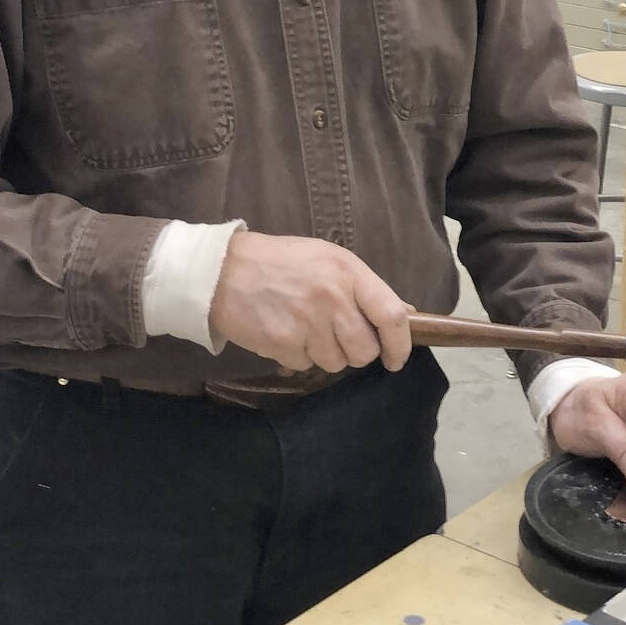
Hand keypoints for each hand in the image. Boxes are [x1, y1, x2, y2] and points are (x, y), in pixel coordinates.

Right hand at [208, 232, 411, 374]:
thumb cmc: (279, 262)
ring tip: (304, 328)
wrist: (221, 270)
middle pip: (365, 350)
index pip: (391, 316)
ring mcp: (307, 322)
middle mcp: (332, 297)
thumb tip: (404, 313)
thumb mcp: (326, 259)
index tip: (396, 358)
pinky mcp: (284, 343)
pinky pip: (306, 365)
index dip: (400, 344)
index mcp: (347, 271)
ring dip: (325, 353)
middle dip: (355, 352)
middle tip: (336, 337)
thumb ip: (363, 287)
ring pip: (337, 362)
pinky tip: (284, 332)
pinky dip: (298, 356)